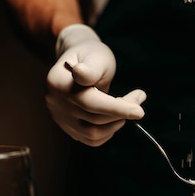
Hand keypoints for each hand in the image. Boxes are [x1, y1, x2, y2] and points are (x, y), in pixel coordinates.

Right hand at [45, 24, 145, 145]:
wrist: (80, 61)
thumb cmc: (91, 55)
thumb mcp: (96, 56)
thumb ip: (91, 69)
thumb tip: (81, 74)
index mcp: (58, 82)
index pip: (89, 102)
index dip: (116, 108)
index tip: (139, 111)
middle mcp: (55, 103)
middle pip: (93, 119)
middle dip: (122, 112)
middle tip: (139, 97)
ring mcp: (60, 117)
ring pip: (92, 134)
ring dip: (116, 124)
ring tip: (128, 107)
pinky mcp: (68, 127)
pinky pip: (90, 139)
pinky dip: (107, 132)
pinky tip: (115, 117)